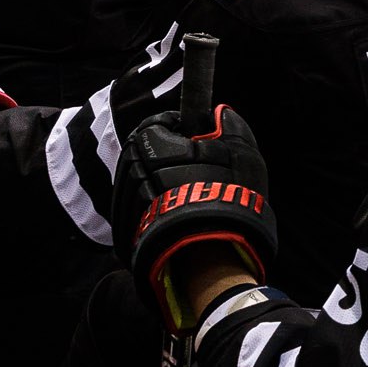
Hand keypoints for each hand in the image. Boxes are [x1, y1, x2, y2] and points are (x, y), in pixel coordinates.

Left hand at [113, 106, 275, 331]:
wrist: (207, 253)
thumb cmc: (228, 196)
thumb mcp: (242, 153)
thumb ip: (231, 128)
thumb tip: (220, 113)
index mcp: (152, 143)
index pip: (159, 123)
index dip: (180, 128)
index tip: (197, 139)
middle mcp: (131, 168)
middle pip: (146, 153)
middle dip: (168, 157)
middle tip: (197, 169)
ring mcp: (125, 200)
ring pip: (140, 182)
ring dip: (160, 184)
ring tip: (189, 197)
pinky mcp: (126, 228)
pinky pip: (138, 210)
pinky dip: (155, 210)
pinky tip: (178, 218)